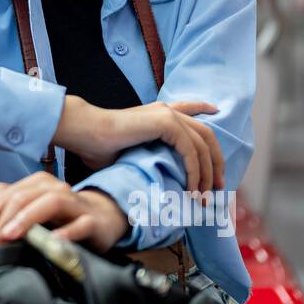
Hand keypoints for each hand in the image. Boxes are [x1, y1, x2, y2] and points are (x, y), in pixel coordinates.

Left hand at [0, 172, 130, 254]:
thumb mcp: (34, 209)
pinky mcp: (94, 223)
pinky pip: (81, 225)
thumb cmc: (63, 216)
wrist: (104, 219)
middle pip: (25, 195)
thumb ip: (10, 204)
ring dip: (27, 218)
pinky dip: (67, 232)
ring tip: (11, 236)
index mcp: (39, 184)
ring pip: (52, 201)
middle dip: (5, 219)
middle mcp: (56, 189)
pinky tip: (53, 240)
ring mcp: (76, 204)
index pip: (8, 192)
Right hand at [52, 96, 223, 192]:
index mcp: (156, 113)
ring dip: (207, 174)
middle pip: (205, 135)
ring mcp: (168, 115)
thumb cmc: (97, 146)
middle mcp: (166, 111)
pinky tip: (192, 189)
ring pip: (203, 146)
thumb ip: (146, 159)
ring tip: (204, 197)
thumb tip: (149, 181)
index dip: (203, 107)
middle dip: (215, 162)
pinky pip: (191, 152)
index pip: (187, 107)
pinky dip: (195, 173)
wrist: (86, 132)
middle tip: (218, 187)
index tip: (215, 110)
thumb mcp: (128, 153)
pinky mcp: (166, 123)